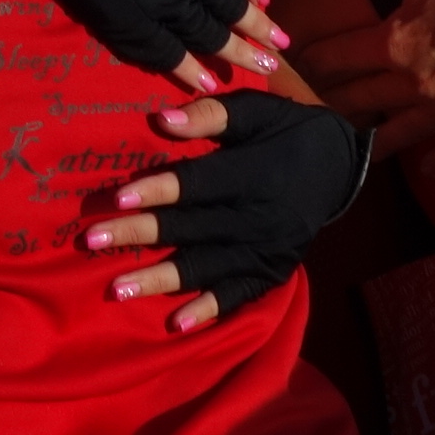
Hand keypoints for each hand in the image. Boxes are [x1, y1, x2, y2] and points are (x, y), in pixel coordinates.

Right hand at [0, 0, 279, 91]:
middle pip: (228, 6)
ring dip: (232, 53)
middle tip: (276, 52)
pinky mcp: (124, 15)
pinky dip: (187, 68)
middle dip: (256, 30)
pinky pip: (163, 49)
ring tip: (256, 69)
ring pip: (204, 31)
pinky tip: (205, 82)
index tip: (265, 4)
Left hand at [81, 95, 371, 333]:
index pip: (199, 185)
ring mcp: (267, 250)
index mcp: (254, 174)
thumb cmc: (286, 132)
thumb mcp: (257, 111)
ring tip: (117, 289)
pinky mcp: (273, 272)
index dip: (159, 191)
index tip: (118, 198)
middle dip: (140, 235)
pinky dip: (208, 310)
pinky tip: (176, 323)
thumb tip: (162, 120)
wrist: (342, 168)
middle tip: (91, 242)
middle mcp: (260, 217)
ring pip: (207, 267)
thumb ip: (212, 115)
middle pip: (192, 228)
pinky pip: (238, 295)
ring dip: (161, 279)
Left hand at [320, 0, 434, 171]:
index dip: (313, 64)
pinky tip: (427, 170)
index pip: (336, 59)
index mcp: (393, 41)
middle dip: (333, 106)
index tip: (298, 71)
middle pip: (359, 101)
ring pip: (398, 136)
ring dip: (374, 144)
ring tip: (354, 152)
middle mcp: (414, 83)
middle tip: (314, 115)